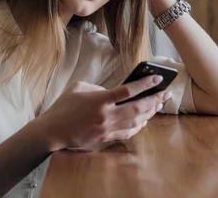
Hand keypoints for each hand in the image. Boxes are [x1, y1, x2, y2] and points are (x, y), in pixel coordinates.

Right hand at [35, 76, 171, 151]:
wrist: (53, 131)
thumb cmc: (63, 107)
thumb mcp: (79, 88)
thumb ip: (99, 88)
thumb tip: (114, 91)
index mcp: (99, 100)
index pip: (128, 91)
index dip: (144, 84)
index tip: (157, 78)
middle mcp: (106, 115)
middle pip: (137, 108)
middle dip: (154, 100)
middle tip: (165, 93)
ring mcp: (107, 129)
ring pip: (136, 122)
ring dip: (150, 113)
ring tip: (158, 104)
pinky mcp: (105, 138)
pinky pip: (128, 133)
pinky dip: (139, 126)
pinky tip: (144, 120)